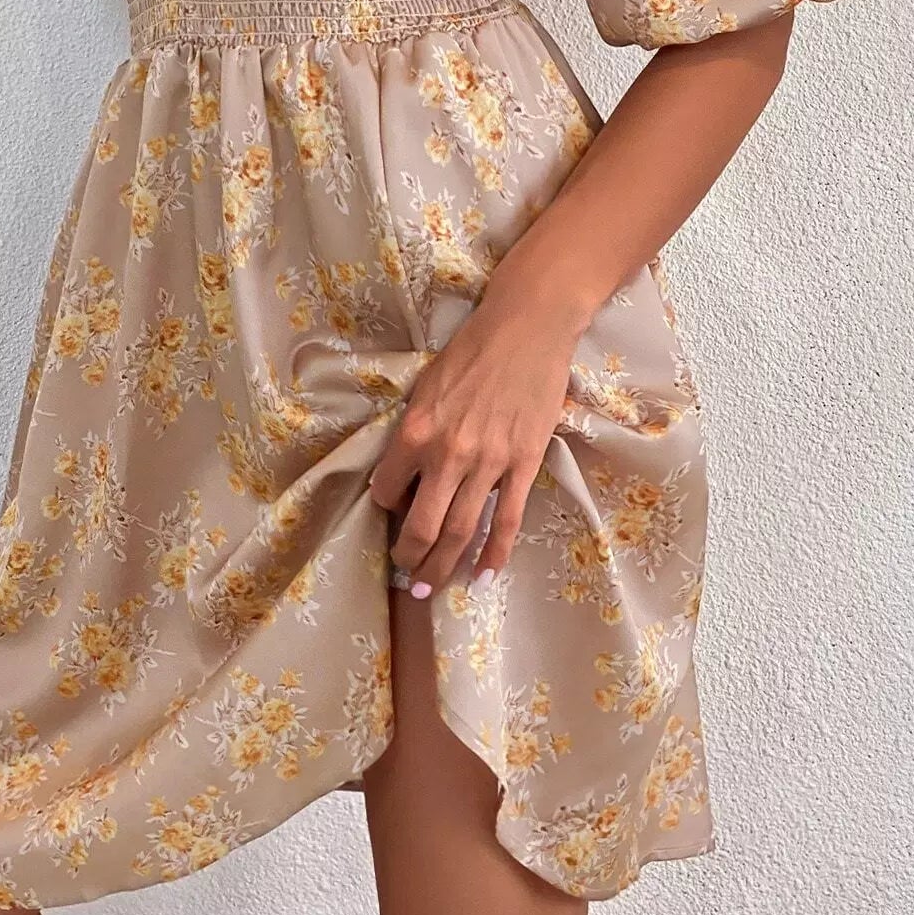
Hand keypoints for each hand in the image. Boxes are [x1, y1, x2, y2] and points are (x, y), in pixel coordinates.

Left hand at [370, 275, 588, 595]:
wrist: (527, 327)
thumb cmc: (472, 349)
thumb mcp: (427, 386)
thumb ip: (416, 430)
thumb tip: (407, 471)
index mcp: (415, 431)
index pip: (388, 490)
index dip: (386, 507)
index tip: (391, 515)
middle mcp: (448, 454)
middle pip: (422, 527)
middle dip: (409, 558)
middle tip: (406, 574)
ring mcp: (488, 463)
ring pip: (460, 532)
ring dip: (443, 566)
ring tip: (431, 587)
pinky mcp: (523, 463)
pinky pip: (506, 520)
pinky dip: (494, 553)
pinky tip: (484, 575)